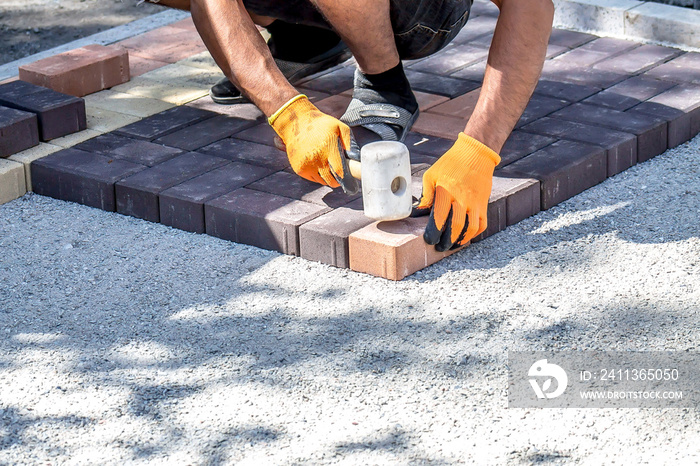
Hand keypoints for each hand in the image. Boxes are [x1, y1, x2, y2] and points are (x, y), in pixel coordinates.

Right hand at [269, 95, 357, 193]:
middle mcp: (316, 159)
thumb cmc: (321, 124)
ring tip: (328, 167)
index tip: (349, 176)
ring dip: (327, 178)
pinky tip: (318, 165)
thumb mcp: (339, 126)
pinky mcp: (299, 169)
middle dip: (338, 180)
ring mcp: (306, 165)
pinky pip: (313, 179)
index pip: (339, 171)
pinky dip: (317, 175)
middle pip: (331, 181)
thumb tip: (354, 157)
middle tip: (340, 174)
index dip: (346, 176)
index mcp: (328, 148)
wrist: (296, 123)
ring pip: (322, 181)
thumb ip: (349, 141)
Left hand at [412, 133, 500, 250]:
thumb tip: (418, 212)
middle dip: (445, 241)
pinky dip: (474, 234)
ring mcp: (475, 202)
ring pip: (469, 228)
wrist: (476, 153)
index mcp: (446, 191)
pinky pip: (481, 224)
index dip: (433, 232)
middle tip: (438, 246)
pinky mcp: (484, 204)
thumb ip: (426, 194)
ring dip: (460, 241)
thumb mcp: (432, 175)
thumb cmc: (451, 164)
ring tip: (451, 246)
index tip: (428, 239)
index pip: (438, 218)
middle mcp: (462, 199)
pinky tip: (465, 237)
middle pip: (454, 227)